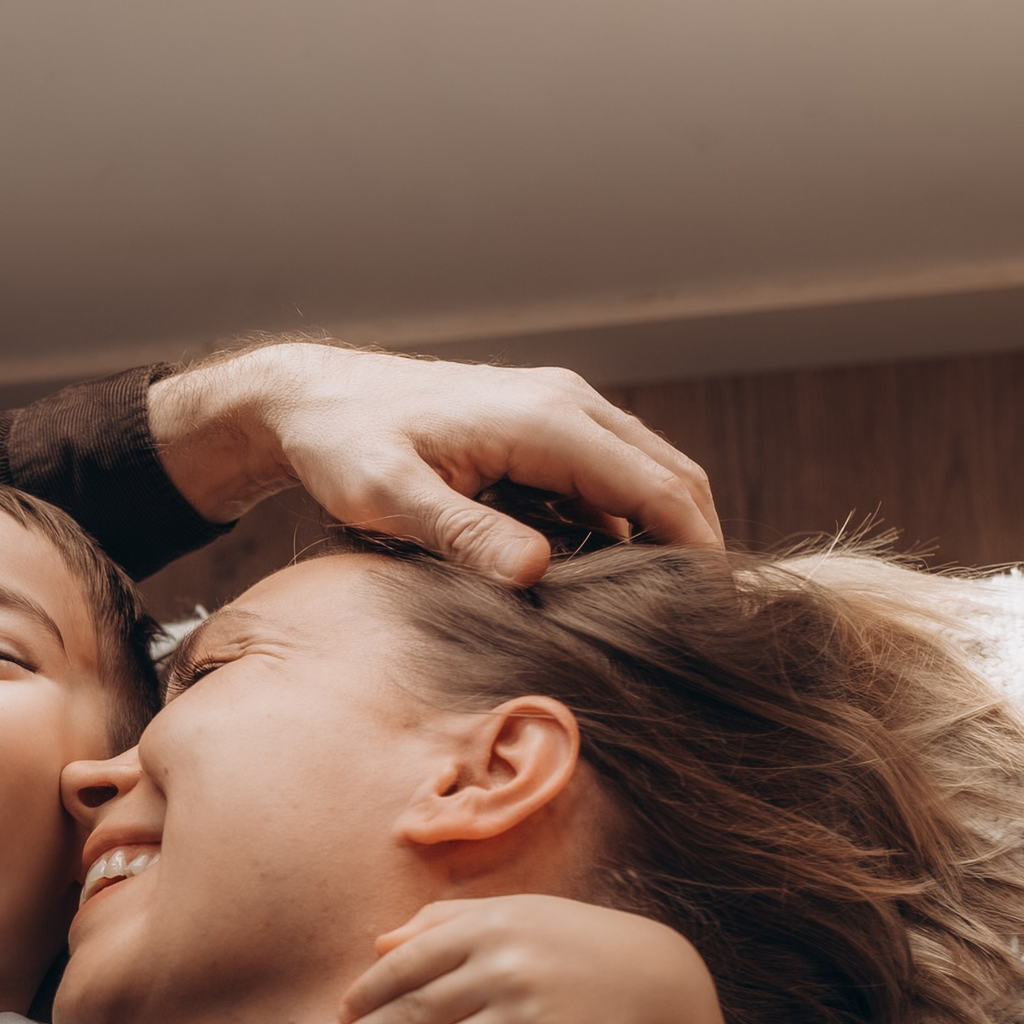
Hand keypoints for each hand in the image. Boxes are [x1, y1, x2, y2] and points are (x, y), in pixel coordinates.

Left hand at [148, 342, 721, 584]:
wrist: (312, 398)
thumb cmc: (344, 445)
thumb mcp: (391, 497)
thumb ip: (464, 534)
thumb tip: (536, 574)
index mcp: (548, 420)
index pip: (657, 488)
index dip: (696, 551)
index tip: (711, 616)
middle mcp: (568, 404)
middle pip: (670, 477)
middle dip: (696, 546)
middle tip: (700, 625)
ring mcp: (559, 409)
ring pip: (645, 474)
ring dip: (661, 534)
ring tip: (660, 612)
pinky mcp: (542, 426)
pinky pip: (606, 475)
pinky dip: (622, 521)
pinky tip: (601, 577)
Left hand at [315, 895, 736, 1023]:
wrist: (667, 982)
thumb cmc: (576, 946)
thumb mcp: (517, 913)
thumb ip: (445, 922)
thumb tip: (377, 945)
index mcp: (491, 925)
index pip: (404, 966)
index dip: (364, 999)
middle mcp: (508, 968)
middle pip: (413, 1017)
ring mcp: (534, 1017)